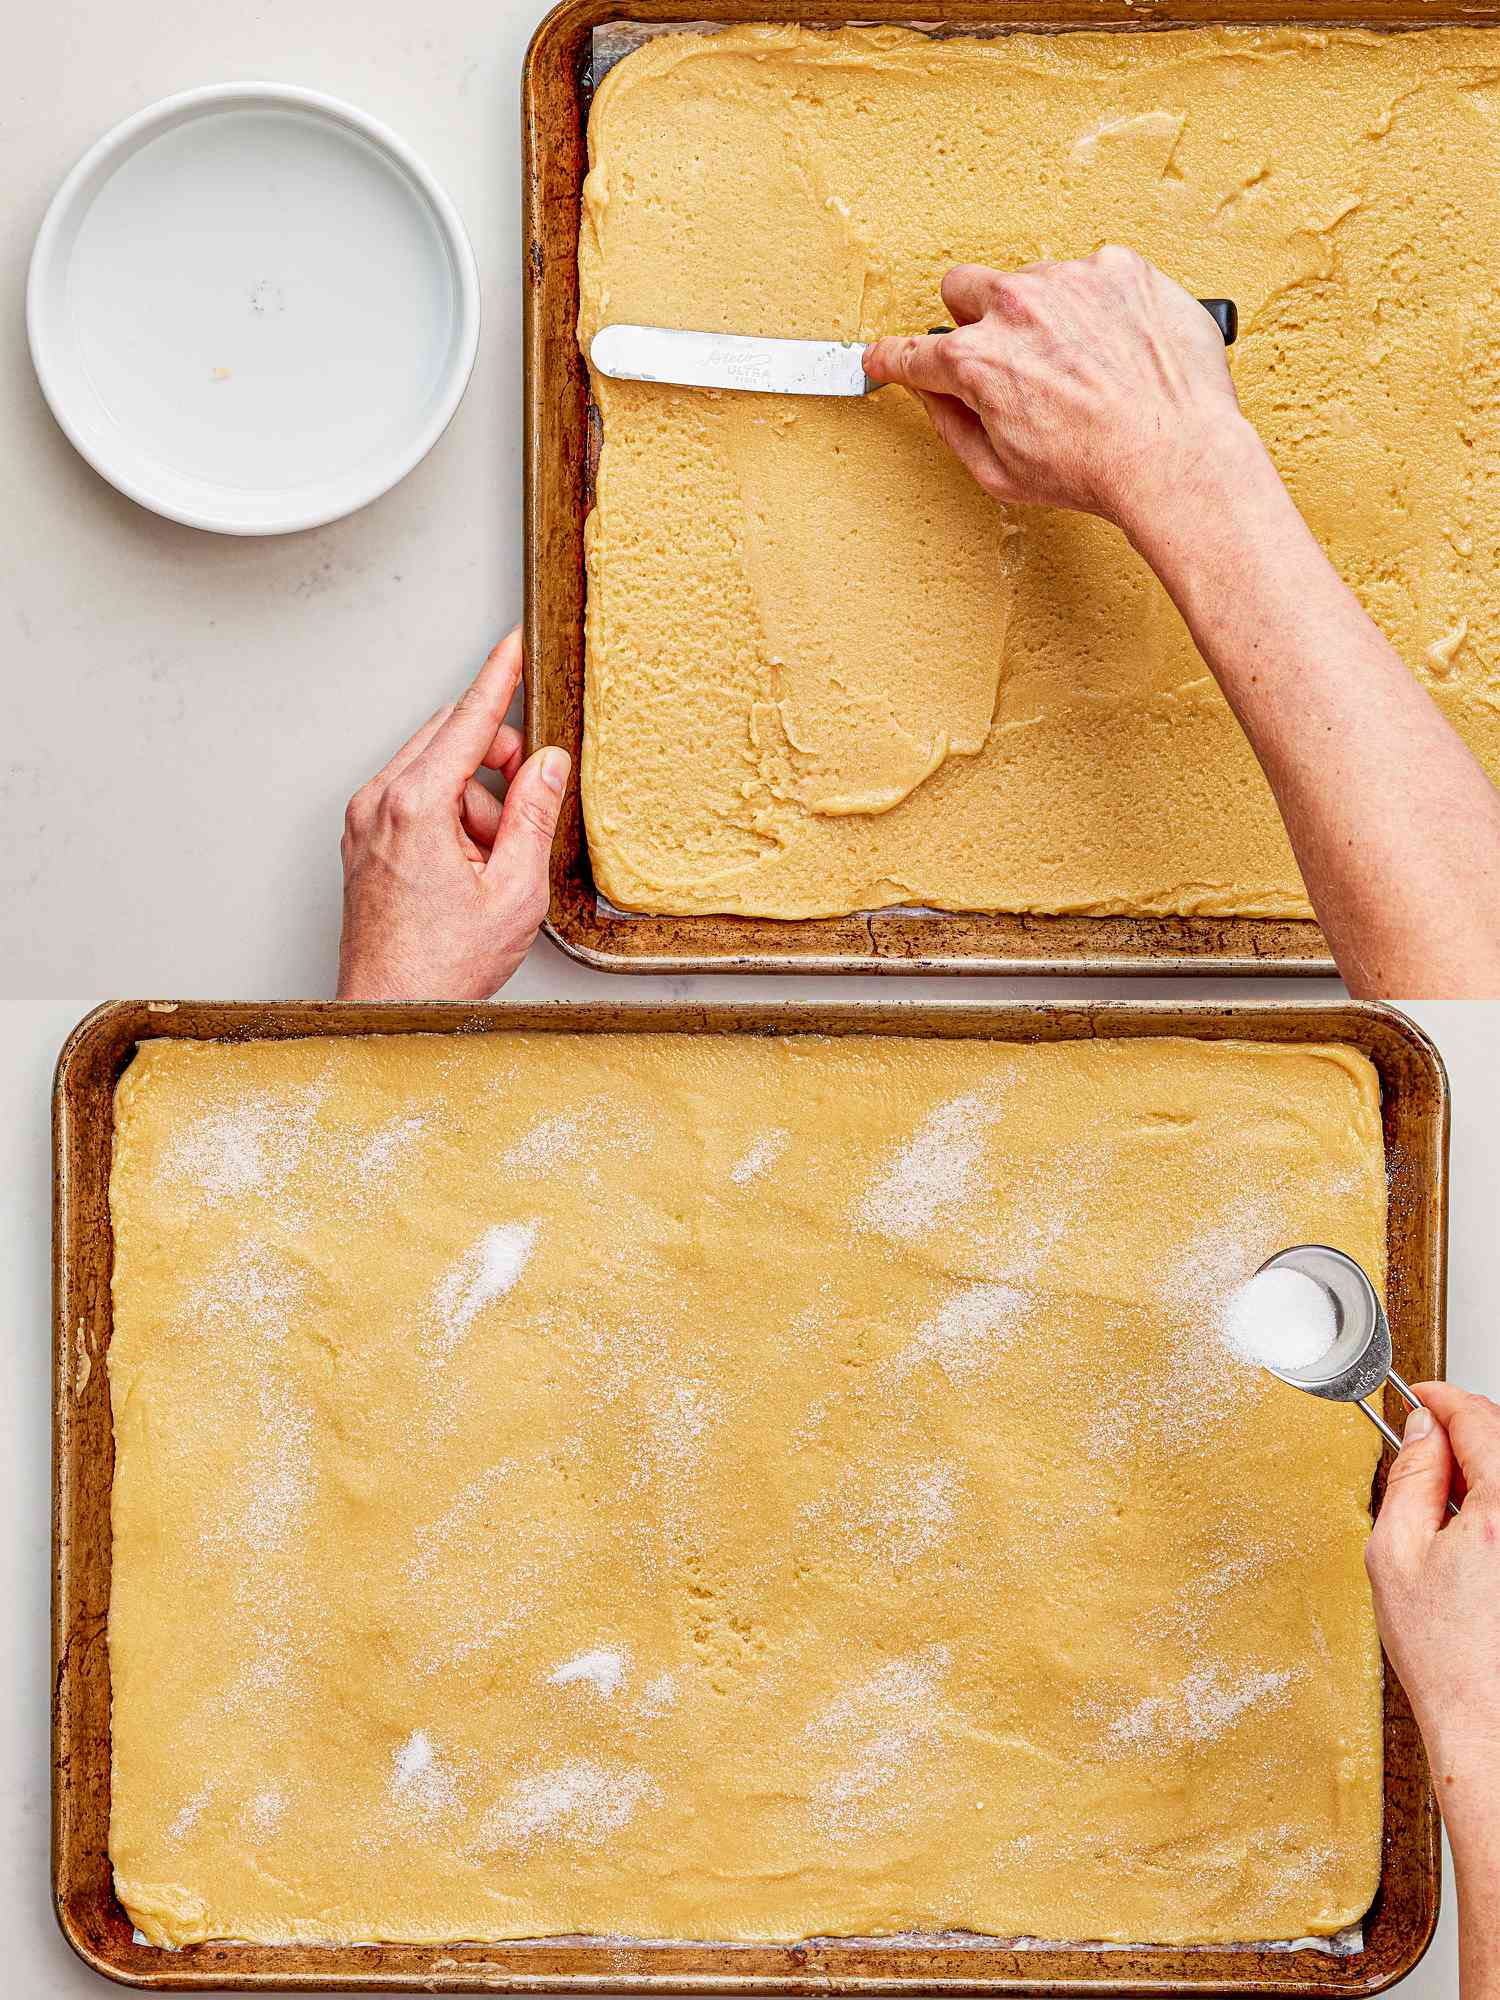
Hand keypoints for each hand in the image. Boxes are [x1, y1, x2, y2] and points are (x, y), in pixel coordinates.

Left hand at [336, 629, 568, 1000]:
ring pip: (432, 769)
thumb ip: (533, 815)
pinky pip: (413, 799)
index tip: (513, 644)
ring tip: (489, 862)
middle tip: (526, 801)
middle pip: (447, 738)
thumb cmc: (442, 966)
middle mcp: (378, 804)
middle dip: (495, 758)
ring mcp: (363, 821)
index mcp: (414, 808)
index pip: (467, 722)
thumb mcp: (515, 890)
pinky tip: (465, 865)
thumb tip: (548, 764)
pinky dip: (448, 817)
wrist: (390, 1010)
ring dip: (472, 797)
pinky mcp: (361, 839)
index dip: (498, 679)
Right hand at [862, 247, 1244, 534]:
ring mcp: (1072, 280)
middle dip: (972, 319)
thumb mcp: (1001, 473)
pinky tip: (1116, 346)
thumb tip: (935, 398)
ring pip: (1032, 281)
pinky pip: (1093, 275)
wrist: (1176, 457)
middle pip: (963, 286)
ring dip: (1043, 313)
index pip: (912, 352)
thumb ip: (952, 428)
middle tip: (1005, 356)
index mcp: (978, 361)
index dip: (894, 358)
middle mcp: (1018, 308)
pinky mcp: (1121, 268)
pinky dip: (1098, 305)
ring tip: (1080, 363)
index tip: (888, 357)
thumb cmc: (1097, 471)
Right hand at [1365, 1383, 1499, 1826]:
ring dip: (1483, 1473)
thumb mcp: (1396, 1553)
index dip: (1441, 1398)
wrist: (1490, 1726)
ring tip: (1447, 1514)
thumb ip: (1410, 1478)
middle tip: (1422, 1456)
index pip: (1477, 1418)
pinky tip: (1475, 1541)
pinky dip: (1496, 1508)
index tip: (1420, 1398)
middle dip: (1462, 1434)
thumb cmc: (1445, 1657)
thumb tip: (1422, 1432)